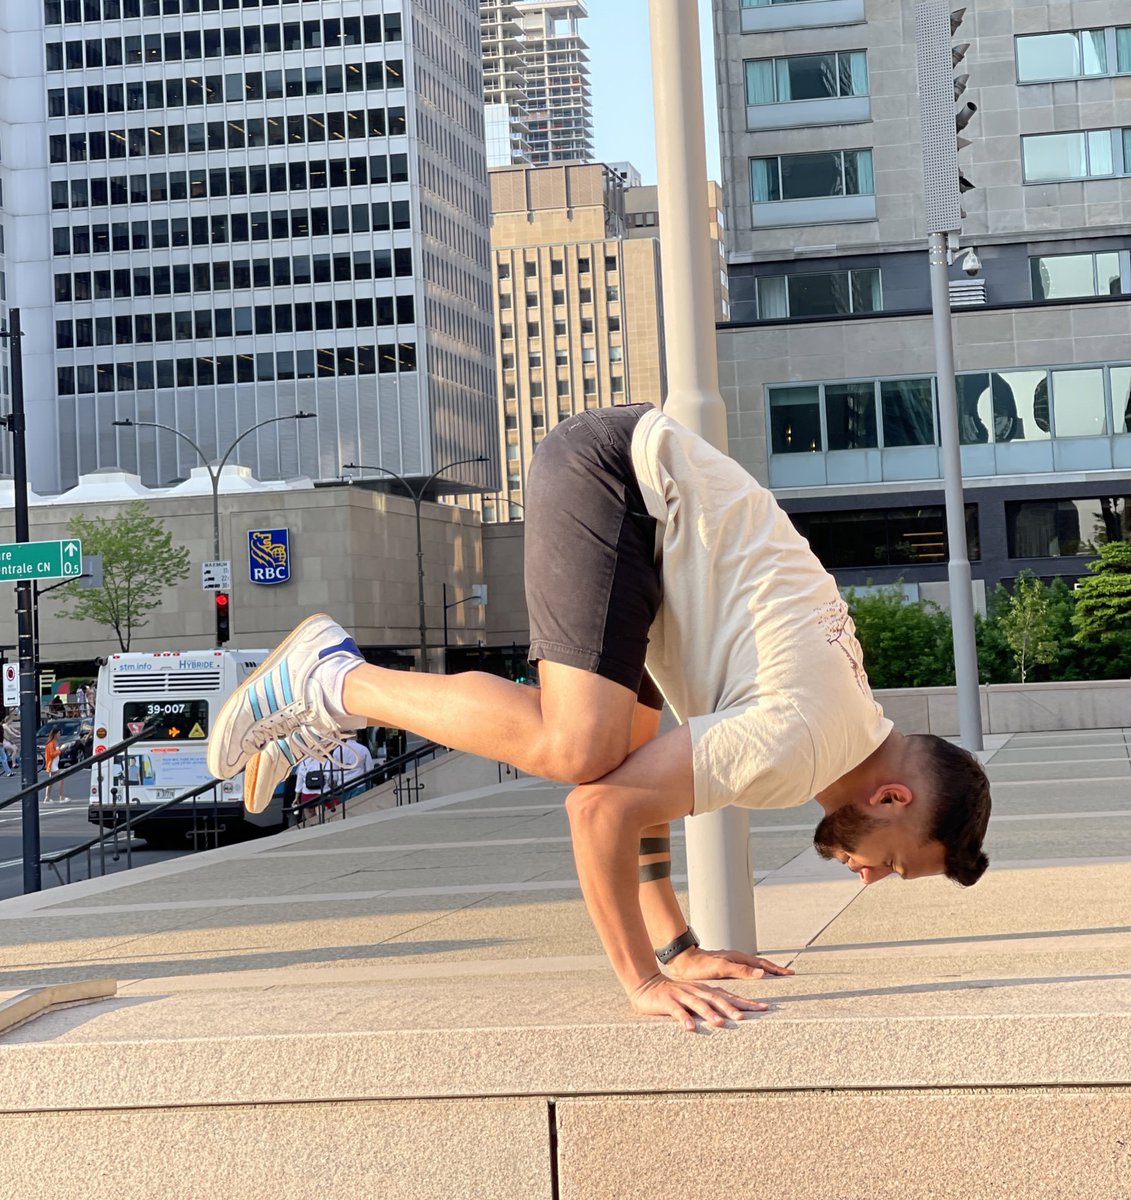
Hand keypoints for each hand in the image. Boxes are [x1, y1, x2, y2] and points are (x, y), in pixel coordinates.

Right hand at [628, 972, 768, 1031]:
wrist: (646, 985)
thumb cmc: (674, 995)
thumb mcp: (695, 997)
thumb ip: (711, 1004)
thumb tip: (734, 1015)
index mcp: (705, 991)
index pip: (729, 995)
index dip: (746, 1002)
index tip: (764, 1009)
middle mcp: (696, 991)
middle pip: (716, 998)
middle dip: (731, 1008)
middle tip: (744, 1017)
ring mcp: (682, 996)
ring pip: (697, 1004)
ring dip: (709, 1013)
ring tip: (719, 1023)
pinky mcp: (667, 1002)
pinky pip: (676, 1012)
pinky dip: (683, 1019)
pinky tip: (690, 1029)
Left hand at [666, 946, 794, 982]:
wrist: (683, 962)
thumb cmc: (700, 966)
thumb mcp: (721, 968)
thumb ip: (741, 970)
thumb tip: (762, 973)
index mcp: (738, 958)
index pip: (762, 964)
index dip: (776, 969)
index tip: (789, 973)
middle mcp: (736, 959)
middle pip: (760, 964)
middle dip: (774, 969)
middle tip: (788, 974)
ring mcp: (731, 963)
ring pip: (752, 967)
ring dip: (765, 971)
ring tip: (775, 976)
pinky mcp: (724, 968)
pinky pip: (744, 971)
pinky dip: (753, 974)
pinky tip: (752, 980)